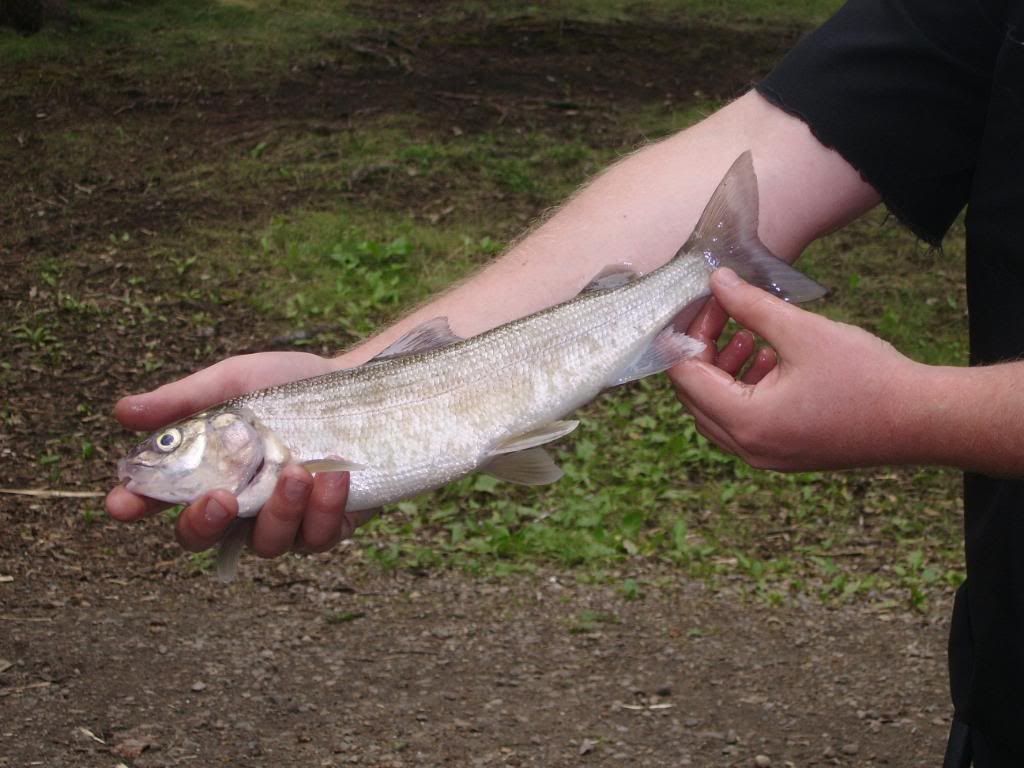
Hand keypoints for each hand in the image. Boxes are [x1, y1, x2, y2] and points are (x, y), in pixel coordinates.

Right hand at [106, 351, 374, 554]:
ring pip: (268, 545)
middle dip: (205, 524)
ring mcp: (285, 522)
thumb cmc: (287, 387)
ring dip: (279, 513)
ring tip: (296, 473)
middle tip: (221, 498)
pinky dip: (326, 509)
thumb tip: (122, 411)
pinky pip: (320, 537)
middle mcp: (240, 507)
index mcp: (206, 474)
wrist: (358, 386)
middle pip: (204, 538)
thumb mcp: (236, 382)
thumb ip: (186, 399)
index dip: (134, 505)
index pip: (158, 500)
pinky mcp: (328, 526)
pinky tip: (334, 475)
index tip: (124, 502)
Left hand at [672, 268, 920, 470]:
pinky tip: (768, 357)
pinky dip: (744, 389)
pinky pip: (743, 422)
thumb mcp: (801, 331)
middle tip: (723, 312)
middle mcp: (747, 447)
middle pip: (694, 396)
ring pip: (717, 410)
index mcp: (745, 421)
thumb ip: (750, 306)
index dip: (686, 335)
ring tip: (748, 335)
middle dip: (703, 350)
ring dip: (723, 370)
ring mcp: (765, 456)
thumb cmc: (867, 377)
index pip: (685, 376)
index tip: (701, 303)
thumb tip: (716, 280)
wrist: (923, 421)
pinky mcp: (783, 454)